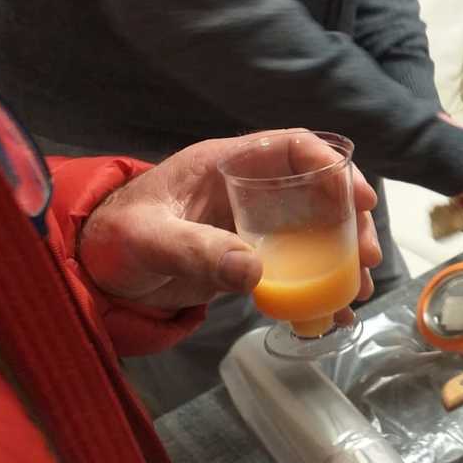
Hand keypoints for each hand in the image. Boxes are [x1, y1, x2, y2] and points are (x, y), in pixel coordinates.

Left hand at [79, 132, 382, 314]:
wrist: (95, 272)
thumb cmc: (113, 238)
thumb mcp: (147, 240)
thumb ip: (195, 250)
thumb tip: (254, 269)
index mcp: (226, 164)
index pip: (292, 148)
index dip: (331, 166)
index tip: (359, 197)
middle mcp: (249, 190)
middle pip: (317, 192)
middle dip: (351, 221)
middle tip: (367, 257)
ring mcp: (254, 225)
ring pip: (316, 232)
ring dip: (343, 259)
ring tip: (359, 291)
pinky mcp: (251, 258)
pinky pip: (296, 269)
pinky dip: (318, 290)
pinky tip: (331, 314)